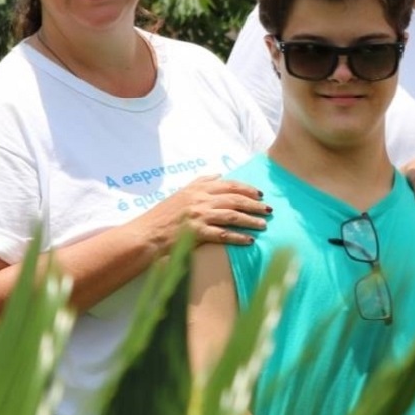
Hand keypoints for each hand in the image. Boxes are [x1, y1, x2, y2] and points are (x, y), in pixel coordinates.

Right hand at [134, 175, 268, 254]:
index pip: (229, 185)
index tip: (260, 194)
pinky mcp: (197, 232)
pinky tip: (249, 241)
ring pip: (232, 215)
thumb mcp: (180, 193)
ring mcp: (199, 216)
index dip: (247, 189)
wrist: (146, 234)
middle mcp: (200, 200)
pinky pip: (223, 234)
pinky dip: (238, 237)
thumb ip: (200, 182)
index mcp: (197, 189)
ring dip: (251, 220)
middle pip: (235, 199)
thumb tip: (219, 174)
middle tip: (269, 210)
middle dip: (255, 204)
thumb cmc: (163, 215)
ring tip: (264, 224)